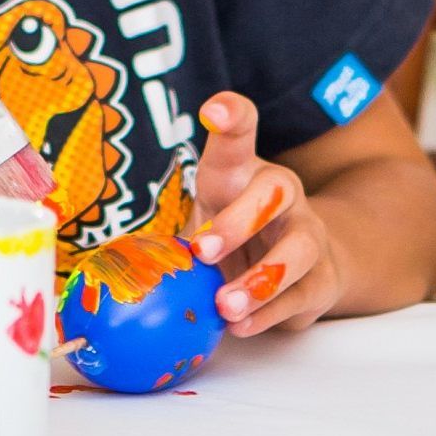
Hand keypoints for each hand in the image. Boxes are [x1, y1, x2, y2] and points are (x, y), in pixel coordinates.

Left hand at [188, 92, 345, 337]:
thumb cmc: (235, 239)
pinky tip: (242, 325)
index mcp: (242, 174)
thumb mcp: (202, 225)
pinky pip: (301, 294)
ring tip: (226, 306)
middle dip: (239, 220)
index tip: (214, 110)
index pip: (240, 136)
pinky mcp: (322, 277)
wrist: (306, 265)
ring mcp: (308, 234)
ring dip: (260, 279)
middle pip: (274, 190)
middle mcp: (282, 195)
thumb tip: (113, 270)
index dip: (232, 117)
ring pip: (299, 246)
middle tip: (203, 250)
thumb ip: (169, 240)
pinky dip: (270, 313)